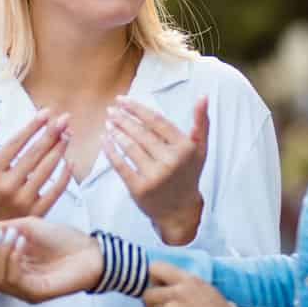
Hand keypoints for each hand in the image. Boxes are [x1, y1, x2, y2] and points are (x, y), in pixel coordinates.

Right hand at [0, 109, 72, 228]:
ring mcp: (22, 201)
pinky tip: (70, 162)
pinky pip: (55, 191)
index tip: (45, 113)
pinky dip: (65, 176)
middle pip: (34, 154)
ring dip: (60, 149)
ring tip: (67, 134)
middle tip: (64, 119)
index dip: (32, 126)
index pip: (15, 143)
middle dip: (51, 133)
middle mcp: (6, 187)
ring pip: (47, 169)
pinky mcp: (35, 213)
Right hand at [0, 216, 102, 302]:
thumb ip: (5, 228)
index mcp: (11, 269)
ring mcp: (25, 290)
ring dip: (0, 253)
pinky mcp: (37, 293)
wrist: (91, 251)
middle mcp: (15, 283)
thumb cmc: (63, 240)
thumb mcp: (29, 226)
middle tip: (2, 234)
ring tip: (15, 236)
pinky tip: (22, 243)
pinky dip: (13, 259)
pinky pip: (15, 280)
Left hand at [104, 95, 207, 244]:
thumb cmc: (188, 174)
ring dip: (116, 132)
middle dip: (123, 119)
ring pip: (130, 147)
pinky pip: (121, 165)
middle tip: (111, 109)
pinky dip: (110, 151)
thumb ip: (201, 122)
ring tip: (108, 122)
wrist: (180, 210)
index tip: (123, 100)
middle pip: (141, 133)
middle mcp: (170, 161)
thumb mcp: (200, 149)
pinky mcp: (139, 188)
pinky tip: (104, 140)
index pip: (157, 121)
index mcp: (185, 147)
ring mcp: (154, 176)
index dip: (137, 109)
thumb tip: (203, 96)